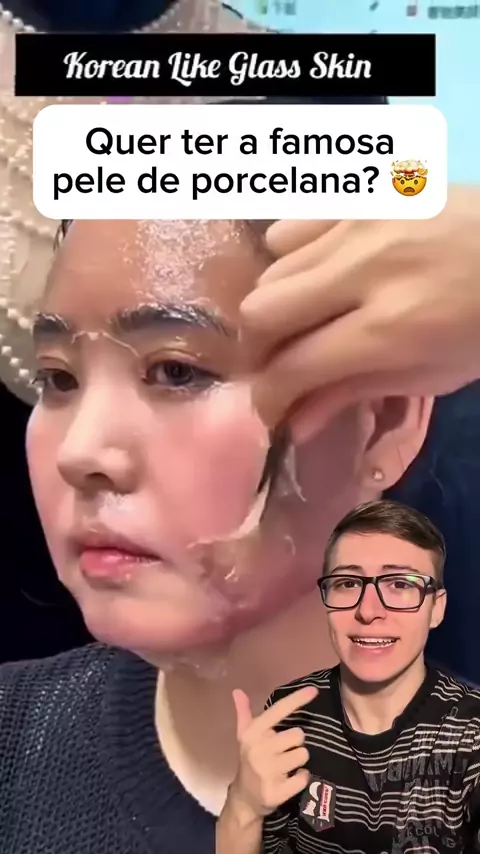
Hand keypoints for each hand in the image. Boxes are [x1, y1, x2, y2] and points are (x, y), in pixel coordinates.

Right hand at [229, 685, 317, 818]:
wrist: (244, 798)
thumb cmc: (249, 761)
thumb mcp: (244, 736)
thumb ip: (243, 713)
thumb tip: (237, 691)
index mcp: (253, 733)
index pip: (278, 710)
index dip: (297, 699)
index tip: (314, 690)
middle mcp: (259, 749)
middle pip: (298, 735)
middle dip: (295, 743)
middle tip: (284, 750)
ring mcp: (267, 771)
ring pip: (303, 755)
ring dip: (298, 760)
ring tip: (286, 765)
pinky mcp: (277, 792)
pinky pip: (303, 777)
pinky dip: (301, 778)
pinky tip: (290, 779)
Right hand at [241, 188, 479, 441]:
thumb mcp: (431, 374)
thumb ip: (354, 392)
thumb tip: (293, 424)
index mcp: (390, 329)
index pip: (294, 366)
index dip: (268, 396)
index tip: (268, 407)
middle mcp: (365, 272)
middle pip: (262, 312)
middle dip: (259, 350)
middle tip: (278, 363)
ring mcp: (360, 224)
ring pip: (270, 268)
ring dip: (276, 306)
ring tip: (302, 319)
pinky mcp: (360, 195)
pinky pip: (291, 225)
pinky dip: (290, 258)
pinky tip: (315, 272)